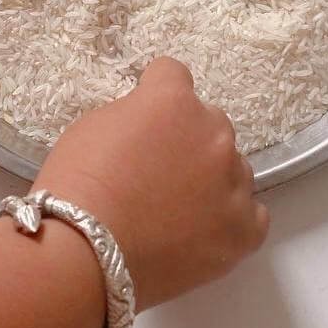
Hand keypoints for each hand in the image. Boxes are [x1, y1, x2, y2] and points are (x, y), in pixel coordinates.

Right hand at [32, 56, 269, 310]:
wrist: (84, 252)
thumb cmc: (77, 186)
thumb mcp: (95, 126)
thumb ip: (135, 116)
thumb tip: (150, 128)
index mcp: (174, 101)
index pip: (174, 75)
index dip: (154, 94)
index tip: (144, 116)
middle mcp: (214, 133)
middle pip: (209, 123)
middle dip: (186, 139)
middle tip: (157, 171)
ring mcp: (233, 182)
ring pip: (232, 168)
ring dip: (210, 179)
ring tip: (175, 210)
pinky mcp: (243, 230)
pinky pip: (251, 214)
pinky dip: (229, 218)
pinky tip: (201, 230)